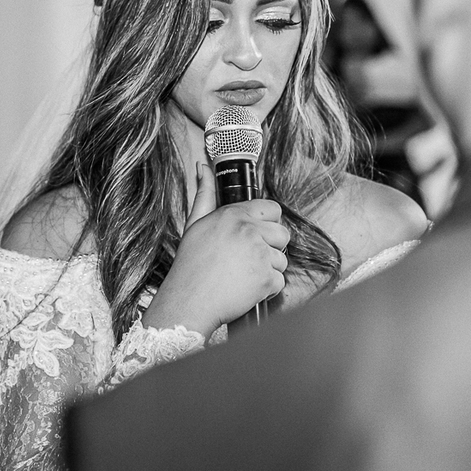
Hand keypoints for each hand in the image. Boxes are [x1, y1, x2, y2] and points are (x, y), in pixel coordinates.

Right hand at [140, 162, 288, 337]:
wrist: (187, 302)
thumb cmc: (190, 267)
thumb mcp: (194, 224)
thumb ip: (205, 194)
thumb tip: (203, 167)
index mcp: (234, 215)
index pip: (272, 208)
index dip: (268, 223)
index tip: (258, 236)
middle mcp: (248, 231)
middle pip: (283, 234)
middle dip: (271, 248)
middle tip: (248, 260)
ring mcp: (259, 254)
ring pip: (282, 260)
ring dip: (267, 270)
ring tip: (243, 276)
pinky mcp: (266, 278)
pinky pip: (280, 281)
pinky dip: (267, 290)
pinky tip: (247, 289)